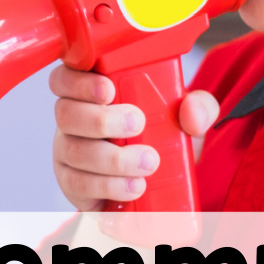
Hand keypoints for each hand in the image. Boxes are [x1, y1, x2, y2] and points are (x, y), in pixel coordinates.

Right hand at [50, 64, 219, 210]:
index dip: (79, 81)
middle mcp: (73, 119)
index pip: (65, 77)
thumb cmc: (163, 137)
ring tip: (148, 163)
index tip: (109, 90)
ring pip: (73, 150)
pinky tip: (134, 186)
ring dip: (112, 158)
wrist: (162, 184)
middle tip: (137, 124)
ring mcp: (68, 152)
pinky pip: (78, 184)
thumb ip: (198, 107)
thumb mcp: (186, 119)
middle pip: (65, 113)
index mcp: (91, 92)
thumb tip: (192, 110)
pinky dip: (109, 185)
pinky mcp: (73, 184)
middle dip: (101, 119)